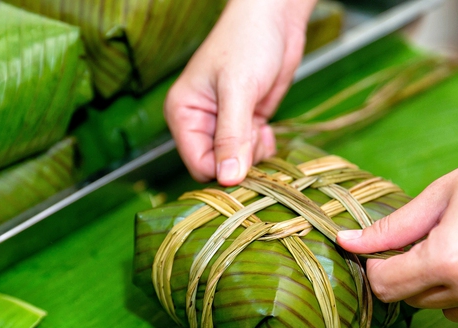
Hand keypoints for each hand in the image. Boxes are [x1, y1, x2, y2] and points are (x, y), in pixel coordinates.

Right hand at [164, 0, 315, 185]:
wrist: (275, 19)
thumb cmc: (248, 41)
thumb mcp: (238, 90)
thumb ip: (232, 136)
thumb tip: (227, 178)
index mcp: (182, 114)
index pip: (198, 164)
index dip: (223, 169)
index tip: (246, 159)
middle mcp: (199, 123)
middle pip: (217, 167)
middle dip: (240, 161)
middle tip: (256, 136)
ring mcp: (223, 125)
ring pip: (236, 164)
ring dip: (254, 154)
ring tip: (261, 128)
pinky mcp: (244, 124)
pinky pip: (250, 153)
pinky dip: (262, 147)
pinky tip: (266, 128)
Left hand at [337, 121, 457, 321]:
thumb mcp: (441, 194)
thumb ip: (392, 227)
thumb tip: (347, 241)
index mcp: (448, 259)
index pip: (386, 287)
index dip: (377, 268)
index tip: (382, 252)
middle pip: (415, 300)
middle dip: (410, 273)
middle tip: (429, 240)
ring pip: (449, 309)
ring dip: (444, 286)